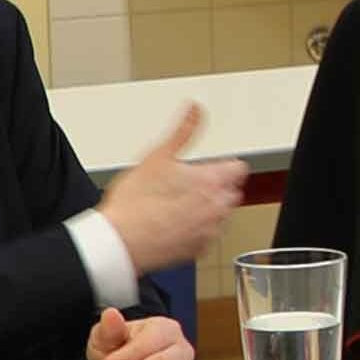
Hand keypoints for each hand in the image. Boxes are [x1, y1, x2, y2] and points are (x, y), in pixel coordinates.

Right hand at [98, 105, 245, 272]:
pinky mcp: (199, 250)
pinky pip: (206, 236)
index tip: (212, 166)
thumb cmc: (135, 202)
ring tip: (177, 205)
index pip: (239, 168)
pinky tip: (174, 224)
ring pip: (220, 215)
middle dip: (215, 187)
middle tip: (187, 186)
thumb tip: (196, 109)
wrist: (120, 241)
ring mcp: (210, 231)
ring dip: (207, 209)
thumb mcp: (158, 155)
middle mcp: (218, 208)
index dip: (224, 164)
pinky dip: (196, 230)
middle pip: (230, 192)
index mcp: (212, 181)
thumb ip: (183, 130)